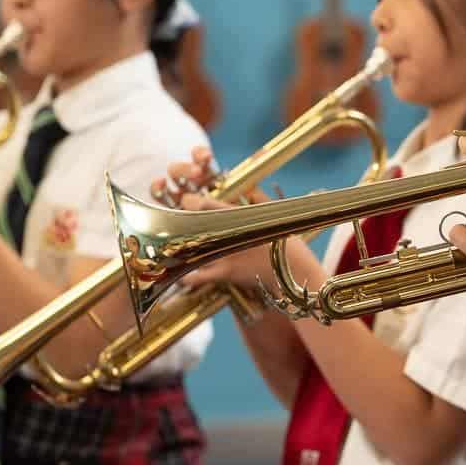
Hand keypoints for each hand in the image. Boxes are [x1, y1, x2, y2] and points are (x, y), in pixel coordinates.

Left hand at [150, 147, 282, 291]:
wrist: (298, 275)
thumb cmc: (290, 247)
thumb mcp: (280, 219)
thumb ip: (262, 201)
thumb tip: (251, 187)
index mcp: (241, 217)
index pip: (207, 203)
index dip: (191, 201)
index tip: (185, 202)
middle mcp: (230, 234)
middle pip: (194, 223)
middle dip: (180, 222)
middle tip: (172, 223)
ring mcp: (226, 254)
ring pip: (191, 248)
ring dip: (177, 248)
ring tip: (168, 247)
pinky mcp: (226, 274)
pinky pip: (198, 276)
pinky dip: (186, 277)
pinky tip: (176, 277)